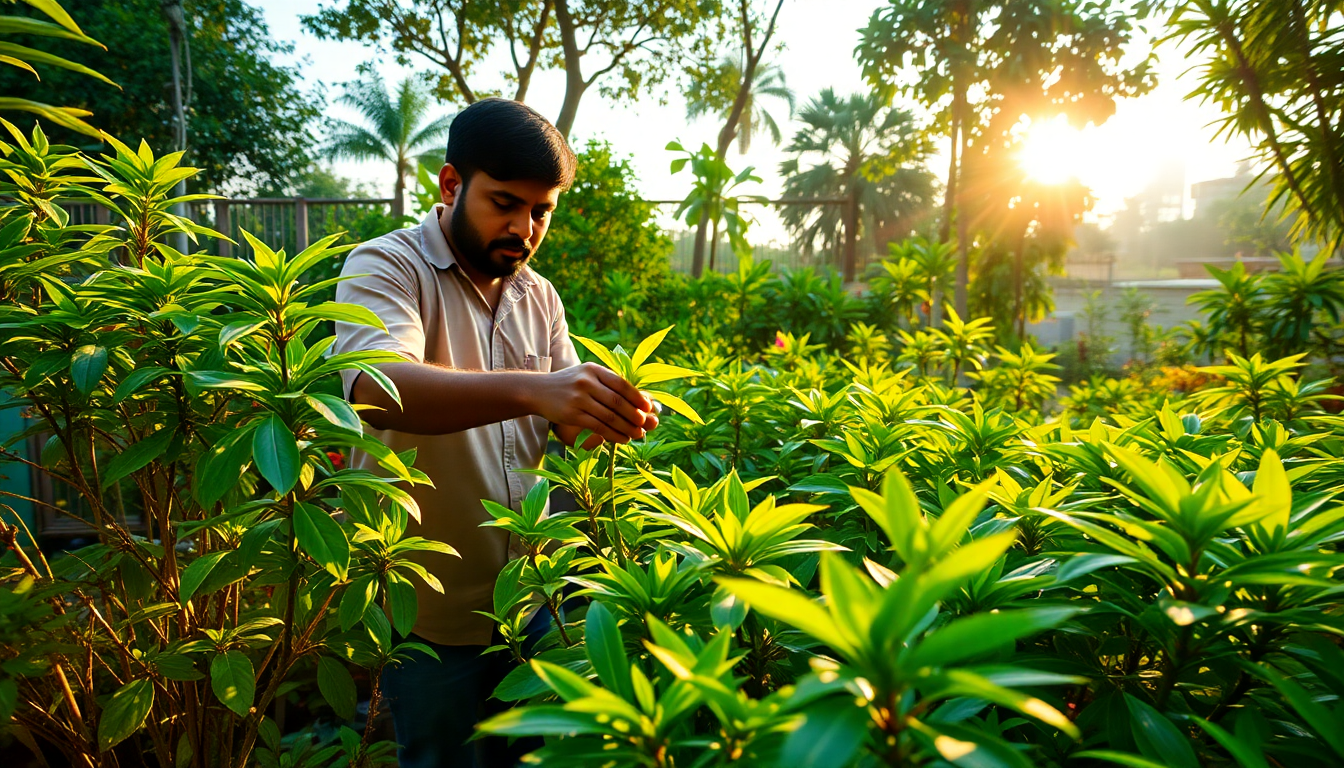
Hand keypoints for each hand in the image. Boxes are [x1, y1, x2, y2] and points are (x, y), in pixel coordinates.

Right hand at [531, 363, 654, 444]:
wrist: (537, 391)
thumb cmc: (568, 384)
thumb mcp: (586, 375)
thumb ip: (608, 384)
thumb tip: (638, 400)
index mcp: (594, 369)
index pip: (621, 383)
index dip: (637, 396)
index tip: (649, 407)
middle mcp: (587, 382)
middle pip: (617, 401)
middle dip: (635, 415)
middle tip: (646, 424)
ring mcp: (579, 398)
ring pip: (609, 416)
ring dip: (627, 427)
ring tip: (638, 434)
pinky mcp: (572, 414)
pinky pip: (598, 427)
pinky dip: (613, 434)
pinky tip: (622, 439)